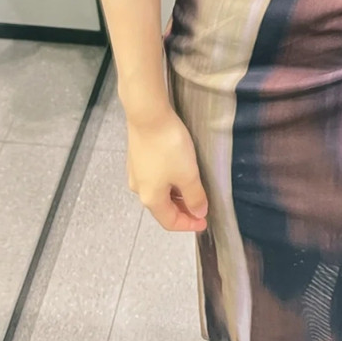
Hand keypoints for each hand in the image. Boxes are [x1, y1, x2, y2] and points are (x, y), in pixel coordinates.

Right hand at [125, 109, 208, 231]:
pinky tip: (179, 172)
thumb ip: (194, 196)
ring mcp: (136, 173)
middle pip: (162, 208)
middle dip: (182, 210)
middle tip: (201, 206)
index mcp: (150, 198)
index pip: (170, 222)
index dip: (188, 224)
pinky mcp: (137, 158)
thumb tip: (198, 213)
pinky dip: (169, 182)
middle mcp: (139, 189)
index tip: (205, 221)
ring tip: (193, 190)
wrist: (148, 116)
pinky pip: (155, 178)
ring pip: (159, 192)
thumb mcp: (188, 174)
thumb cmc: (169, 147)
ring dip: (176, 196)